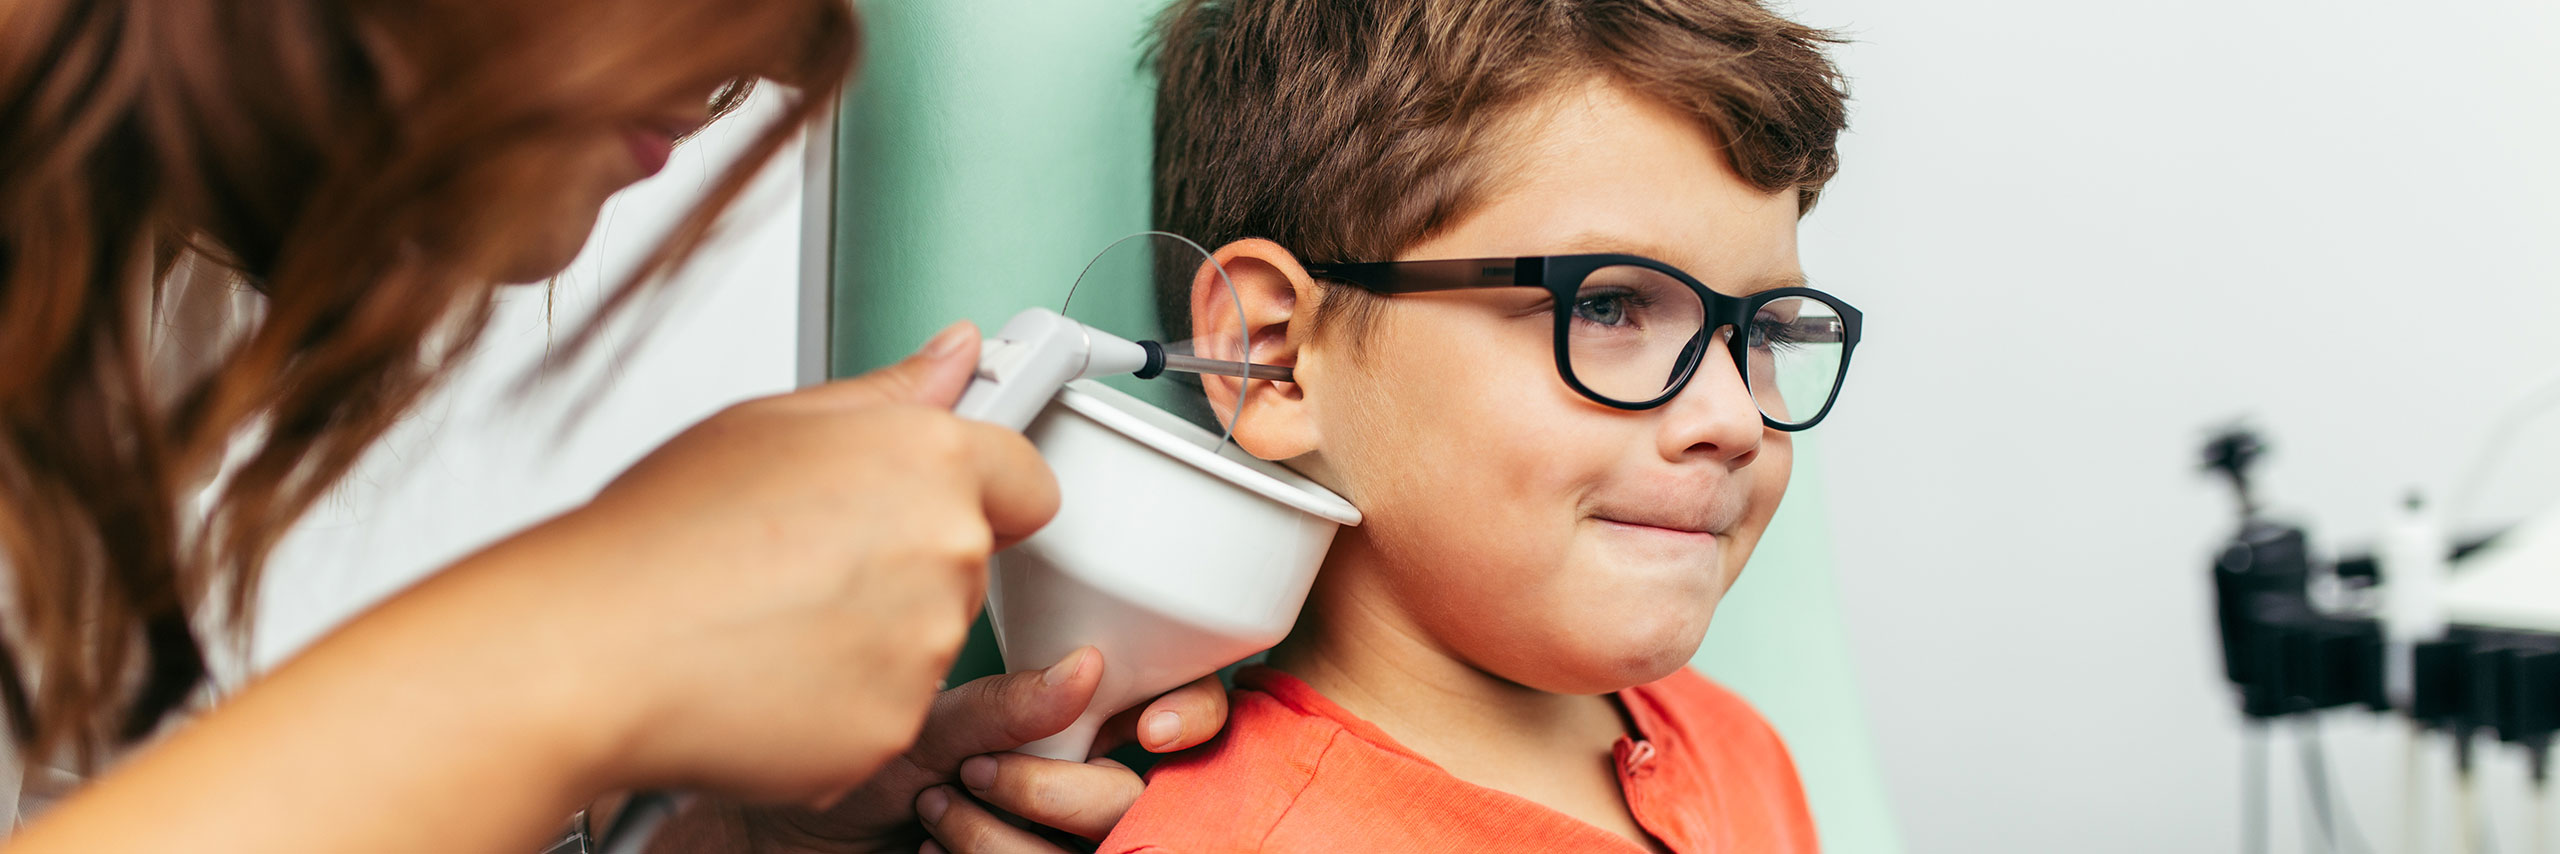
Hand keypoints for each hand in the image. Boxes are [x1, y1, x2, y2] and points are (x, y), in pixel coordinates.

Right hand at [528, 321, 1058, 802]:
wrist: (591, 651)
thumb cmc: (658, 535)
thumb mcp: (768, 423)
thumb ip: (887, 395)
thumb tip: (956, 355)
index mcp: (925, 459)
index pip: (1024, 476)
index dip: (984, 486)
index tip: (951, 493)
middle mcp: (944, 550)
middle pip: (968, 559)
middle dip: (904, 559)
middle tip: (804, 559)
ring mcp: (925, 646)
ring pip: (926, 638)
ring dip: (871, 634)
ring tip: (770, 615)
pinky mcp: (895, 727)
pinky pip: (886, 711)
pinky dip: (840, 703)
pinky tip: (767, 673)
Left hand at [724, 648, 1230, 852]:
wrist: (794, 835)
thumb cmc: (863, 764)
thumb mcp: (926, 722)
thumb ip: (1006, 703)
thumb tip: (1086, 668)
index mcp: (1084, 720)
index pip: (1182, 710)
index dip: (1191, 715)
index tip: (1148, 729)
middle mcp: (1087, 783)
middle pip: (1139, 797)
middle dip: (1063, 791)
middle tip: (981, 772)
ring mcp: (1059, 842)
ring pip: (1087, 853)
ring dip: (1001, 836)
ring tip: (934, 806)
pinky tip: (934, 847)